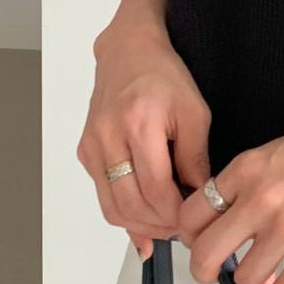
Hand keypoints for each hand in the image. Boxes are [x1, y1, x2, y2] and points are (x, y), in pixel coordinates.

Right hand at [76, 19, 212, 257]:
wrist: (128, 53)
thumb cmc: (164, 78)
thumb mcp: (195, 113)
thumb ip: (196, 160)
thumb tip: (198, 201)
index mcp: (138, 122)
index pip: (156, 189)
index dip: (177, 214)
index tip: (195, 220)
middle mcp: (108, 136)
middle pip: (130, 204)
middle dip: (160, 225)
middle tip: (183, 229)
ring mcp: (92, 145)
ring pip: (112, 208)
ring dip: (141, 225)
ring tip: (167, 225)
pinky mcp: (85, 152)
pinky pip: (103, 196)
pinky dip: (125, 212)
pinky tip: (147, 217)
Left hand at [172, 83, 283, 283]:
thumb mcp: (277, 150)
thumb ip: (249, 182)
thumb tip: (231, 219)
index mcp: (245, 170)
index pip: (191, 214)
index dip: (191, 235)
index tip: (204, 241)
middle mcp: (258, 200)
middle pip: (204, 253)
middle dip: (206, 270)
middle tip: (218, 273)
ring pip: (244, 279)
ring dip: (252, 283)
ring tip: (268, 274)